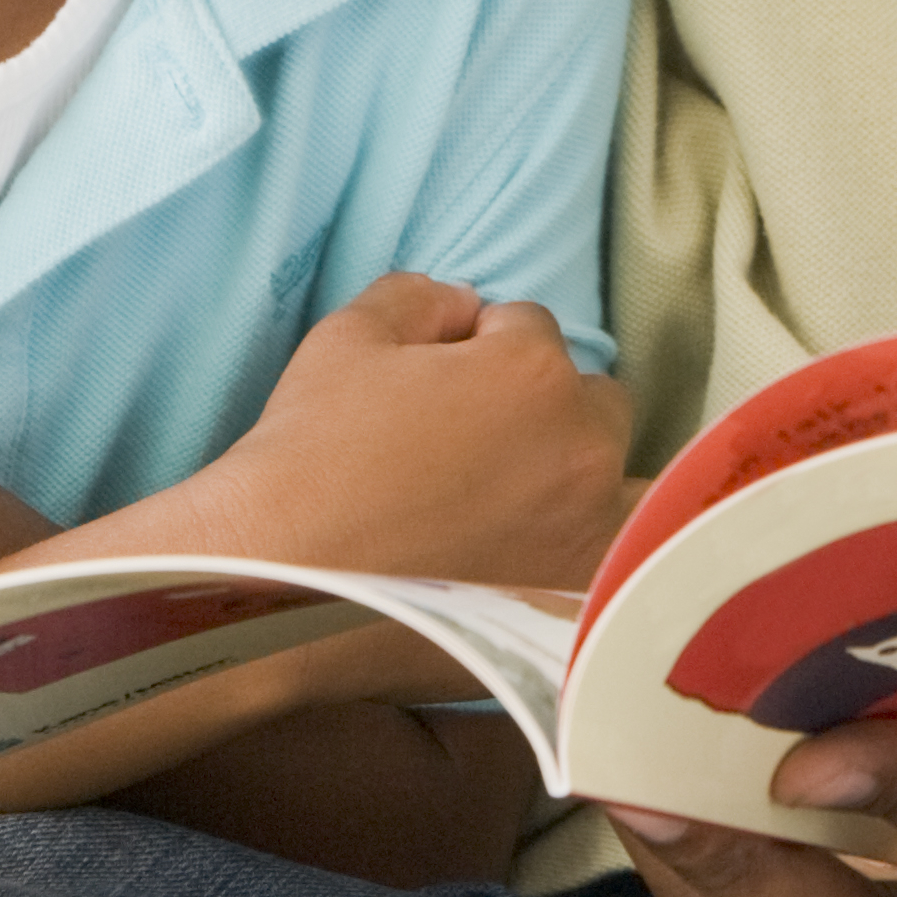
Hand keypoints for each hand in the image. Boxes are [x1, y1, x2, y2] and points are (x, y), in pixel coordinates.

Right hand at [179, 272, 629, 585]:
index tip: (440, 385)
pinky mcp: (576, 600)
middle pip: (589, 400)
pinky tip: (543, 560)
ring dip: (582, 479)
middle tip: (475, 444)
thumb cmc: (306, 458)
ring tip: (519, 505)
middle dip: (544, 407)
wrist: (278, 586)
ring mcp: (589, 532)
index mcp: (532, 371)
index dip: (480, 347)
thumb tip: (464, 305)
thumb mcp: (346, 340)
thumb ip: (418, 296)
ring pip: (618, 481)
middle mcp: (581, 447)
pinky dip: (591, 554)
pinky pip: (616, 566)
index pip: (528, 328)